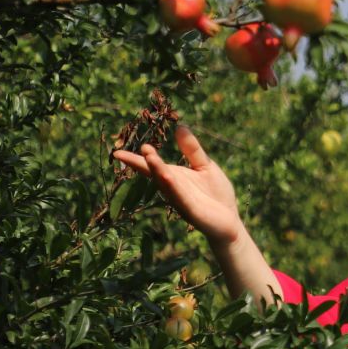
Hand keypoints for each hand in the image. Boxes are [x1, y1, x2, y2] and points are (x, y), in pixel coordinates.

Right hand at [111, 124, 245, 245]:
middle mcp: (173, 189)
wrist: (230, 221)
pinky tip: (167, 176)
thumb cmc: (215, 195)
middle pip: (156, 174)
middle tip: (141, 147)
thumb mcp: (205, 166)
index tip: (117, 152)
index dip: (136, 160)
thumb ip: (192, 150)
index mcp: (174, 177)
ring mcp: (181, 201)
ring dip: (157, 170)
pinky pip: (181, 197)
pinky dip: (173, 187)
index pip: (152, 166)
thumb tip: (180, 126)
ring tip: (148, 156)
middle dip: (147, 162)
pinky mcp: (192, 211)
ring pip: (166, 184)